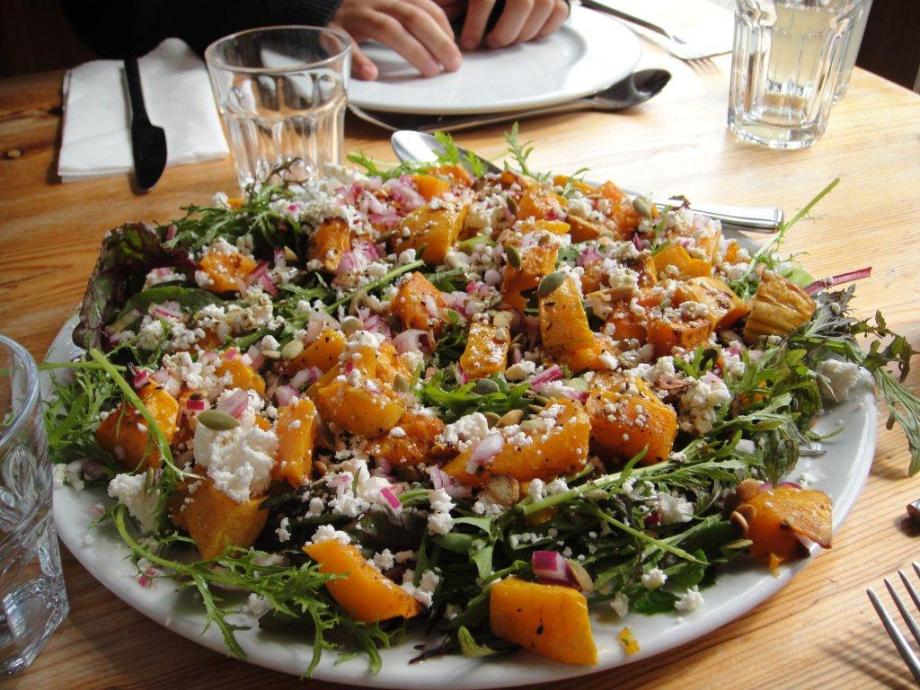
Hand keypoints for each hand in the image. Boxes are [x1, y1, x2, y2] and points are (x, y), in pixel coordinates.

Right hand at [330, 0, 461, 80]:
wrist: (316, 3)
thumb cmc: (358, 8)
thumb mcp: (386, 4)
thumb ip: (411, 13)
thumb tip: (446, 35)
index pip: (424, 6)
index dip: (443, 27)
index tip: (455, 49)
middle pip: (412, 16)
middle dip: (437, 41)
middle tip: (453, 64)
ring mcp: (354, 13)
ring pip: (387, 27)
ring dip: (412, 50)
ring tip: (430, 70)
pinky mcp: (333, 29)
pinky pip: (347, 43)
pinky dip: (359, 59)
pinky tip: (372, 74)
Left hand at [453, 0, 569, 49]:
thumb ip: (448, 2)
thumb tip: (436, 11)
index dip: (476, 22)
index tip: (469, 43)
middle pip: (521, 2)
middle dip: (504, 31)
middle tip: (491, 43)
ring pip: (543, 7)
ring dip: (522, 32)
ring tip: (504, 39)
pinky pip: (558, 12)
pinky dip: (543, 28)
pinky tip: (525, 34)